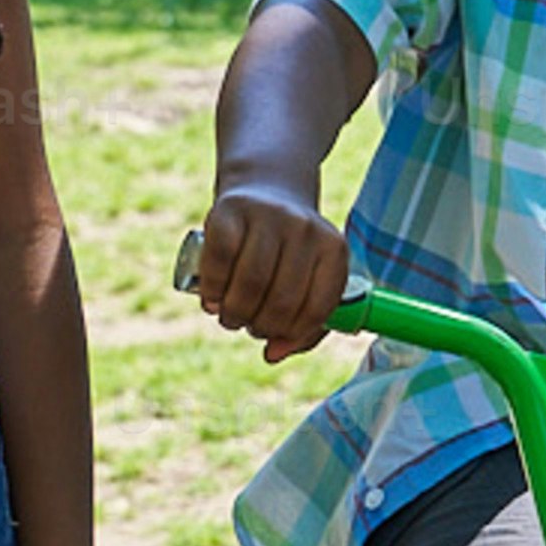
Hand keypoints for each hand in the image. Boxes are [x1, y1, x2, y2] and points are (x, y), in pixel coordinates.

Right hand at [188, 180, 347, 359]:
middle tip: (248, 326)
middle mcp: (305, 228)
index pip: (317, 308)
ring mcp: (268, 216)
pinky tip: (211, 300)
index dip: (292, 333)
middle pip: (282, 300)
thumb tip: (273, 355)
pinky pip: (220, 261)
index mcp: (334, 249)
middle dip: (260, 326)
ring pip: (251, 283)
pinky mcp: (230, 211)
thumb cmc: (290, 251)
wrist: (265, 190)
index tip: (275, 336)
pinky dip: (213, 289)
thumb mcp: (310, 279)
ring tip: (230, 317)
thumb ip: (304, 327)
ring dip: (235, 314)